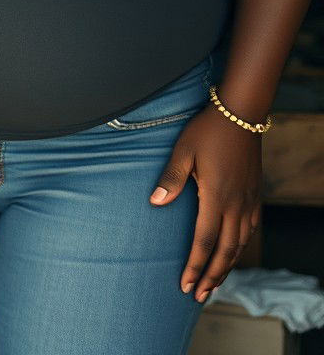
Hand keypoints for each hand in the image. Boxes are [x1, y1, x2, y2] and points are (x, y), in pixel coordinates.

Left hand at [150, 106, 261, 301]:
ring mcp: (248, 202)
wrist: (240, 114)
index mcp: (216, 196)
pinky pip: (249, 232)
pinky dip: (240, 249)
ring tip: (213, 284)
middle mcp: (236, 205)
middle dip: (211, 276)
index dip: (195, 265)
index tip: (186, 285)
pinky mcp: (254, 196)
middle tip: (198, 296)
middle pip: (225, 252)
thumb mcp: (183, 150)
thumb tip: (156, 203)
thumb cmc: (207, 130)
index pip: (204, 241)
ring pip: (240, 245)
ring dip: (226, 267)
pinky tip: (232, 254)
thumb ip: (171, 178)